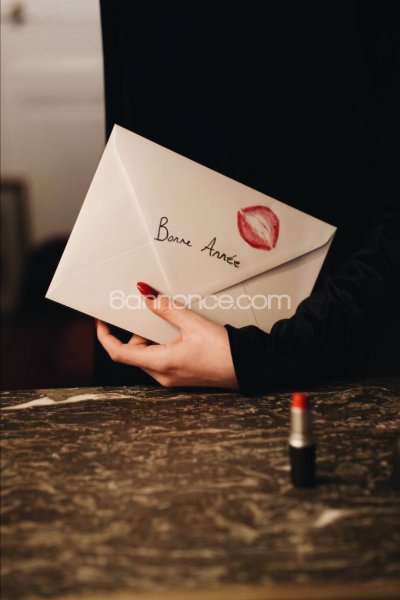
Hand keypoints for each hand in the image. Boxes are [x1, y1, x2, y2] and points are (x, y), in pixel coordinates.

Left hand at [96, 283, 237, 388]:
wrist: (249, 369)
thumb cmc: (225, 350)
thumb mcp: (193, 323)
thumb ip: (166, 308)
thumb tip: (145, 293)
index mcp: (161, 364)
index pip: (119, 353)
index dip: (105, 336)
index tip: (101, 320)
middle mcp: (162, 376)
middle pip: (134, 353)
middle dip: (136, 333)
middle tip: (147, 313)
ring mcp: (172, 378)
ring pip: (148, 356)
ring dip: (151, 338)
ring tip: (170, 322)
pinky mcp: (182, 376)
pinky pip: (161, 360)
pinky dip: (162, 344)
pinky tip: (179, 333)